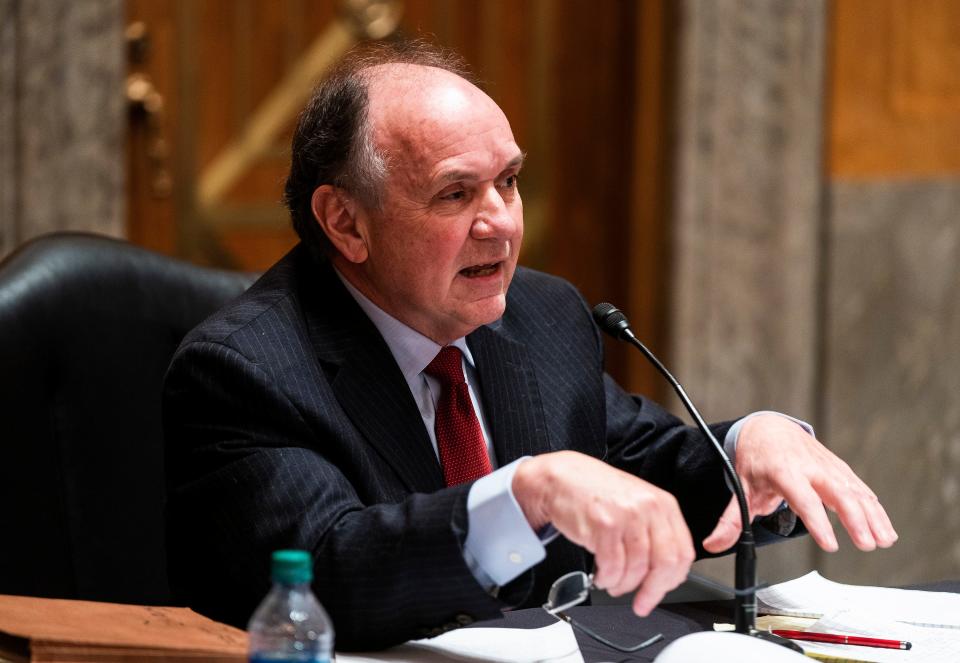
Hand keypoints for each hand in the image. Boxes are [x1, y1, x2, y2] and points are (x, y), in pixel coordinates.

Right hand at [512, 451, 693, 616]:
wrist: (564, 477)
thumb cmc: (598, 492)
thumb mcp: (638, 504)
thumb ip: (656, 533)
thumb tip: (664, 573)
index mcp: (663, 504)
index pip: (683, 552)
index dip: (672, 581)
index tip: (660, 593)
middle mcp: (648, 508)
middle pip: (665, 564)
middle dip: (652, 591)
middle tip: (641, 602)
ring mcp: (627, 516)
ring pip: (636, 569)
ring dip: (623, 585)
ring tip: (612, 583)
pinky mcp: (604, 525)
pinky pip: (612, 567)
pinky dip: (606, 579)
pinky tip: (601, 575)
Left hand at [702, 414, 897, 553]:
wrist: (768, 428)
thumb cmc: (755, 459)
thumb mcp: (740, 486)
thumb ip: (731, 519)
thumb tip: (712, 543)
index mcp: (783, 471)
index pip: (803, 498)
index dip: (817, 521)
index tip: (830, 544)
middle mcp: (810, 467)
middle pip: (837, 493)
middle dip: (855, 519)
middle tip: (866, 545)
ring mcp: (827, 466)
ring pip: (855, 490)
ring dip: (872, 516)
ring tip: (883, 541)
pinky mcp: (839, 468)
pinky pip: (860, 488)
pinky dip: (875, 508)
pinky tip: (885, 528)